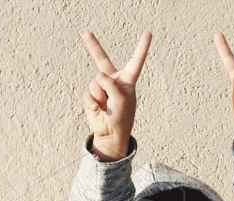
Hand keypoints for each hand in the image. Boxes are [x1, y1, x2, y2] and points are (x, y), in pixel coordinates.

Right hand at [81, 30, 150, 159]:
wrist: (110, 135)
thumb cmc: (121, 118)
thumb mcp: (121, 99)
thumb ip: (111, 84)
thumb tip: (98, 77)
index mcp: (128, 80)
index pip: (135, 61)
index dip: (141, 47)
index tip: (148, 32)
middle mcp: (113, 81)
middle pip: (102, 60)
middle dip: (93, 46)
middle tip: (85, 33)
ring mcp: (100, 88)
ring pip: (95, 82)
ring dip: (100, 96)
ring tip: (106, 106)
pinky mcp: (91, 96)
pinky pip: (88, 93)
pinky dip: (93, 102)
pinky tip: (99, 109)